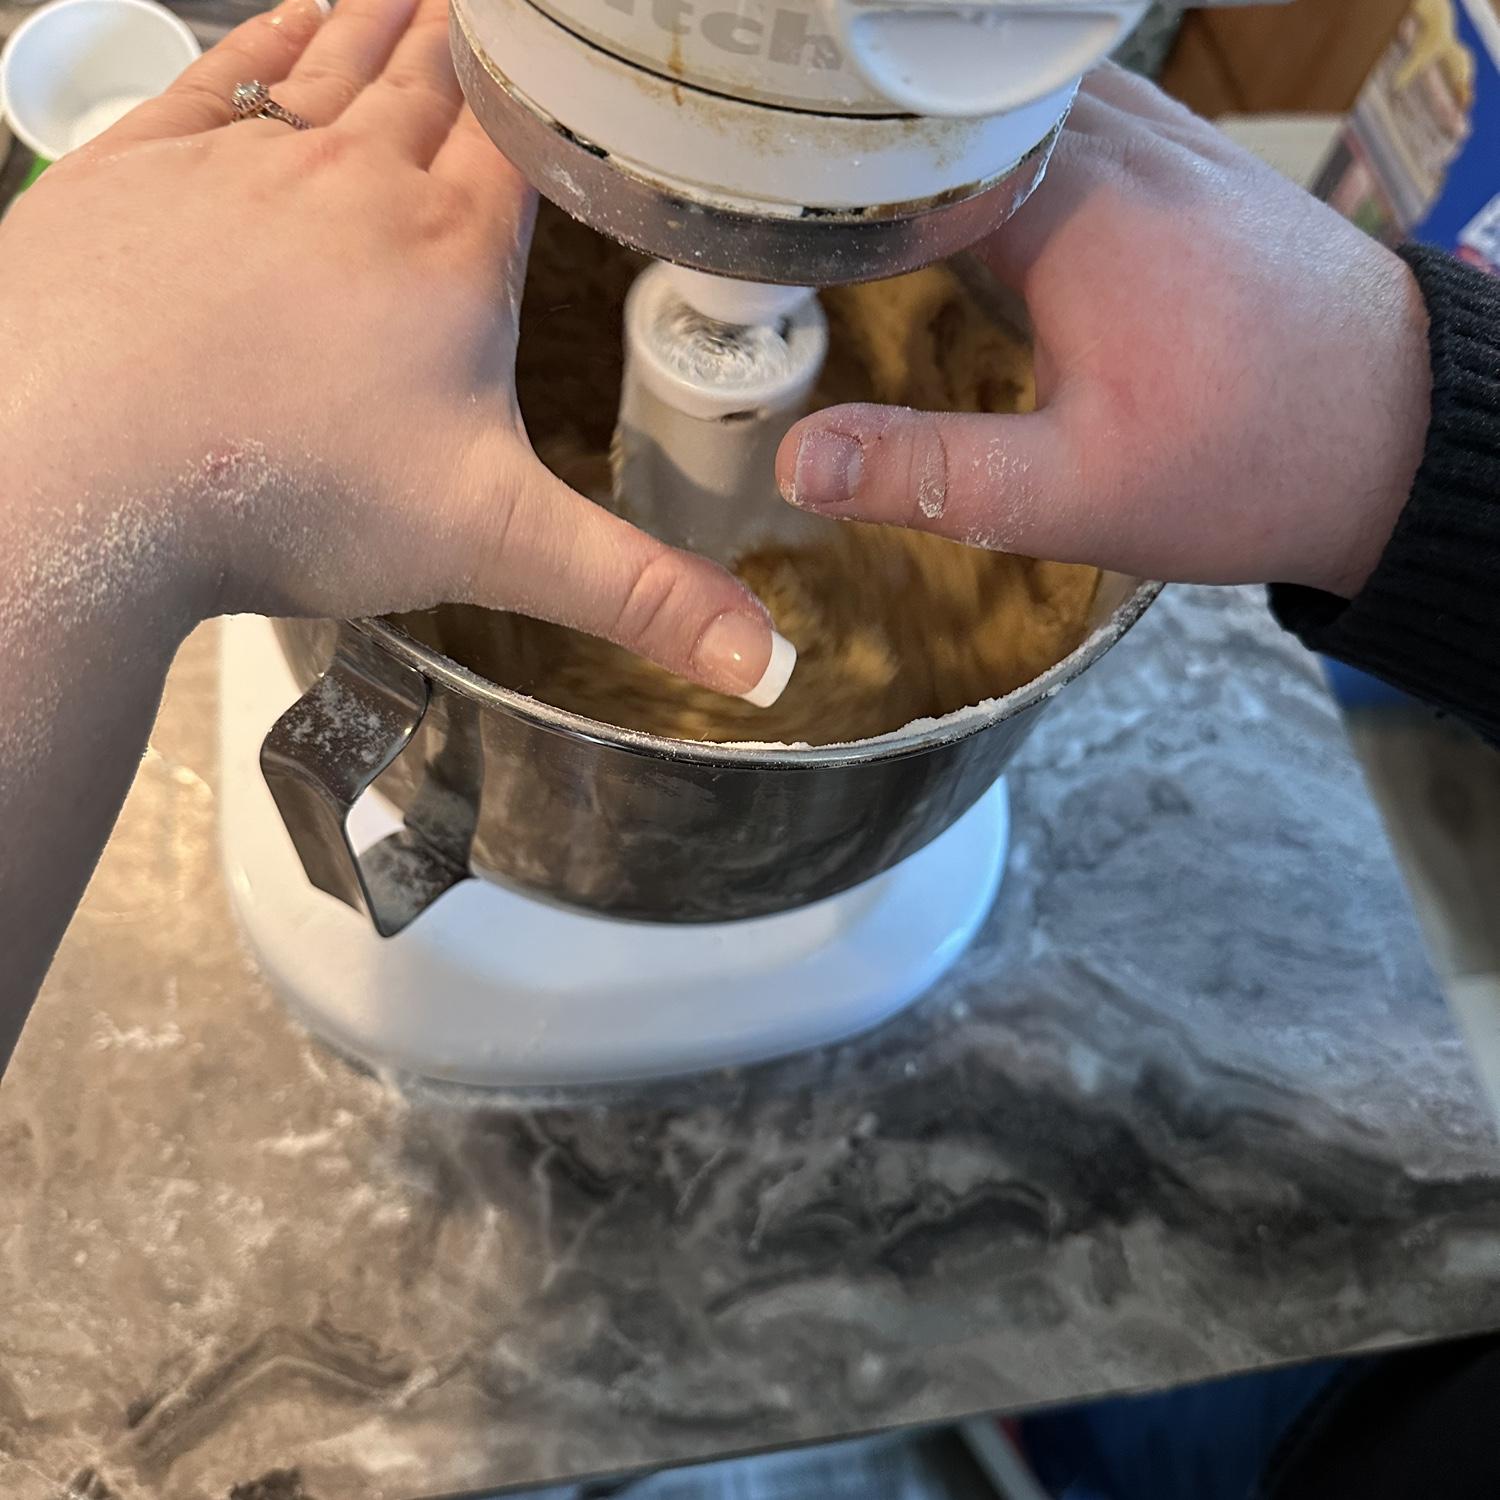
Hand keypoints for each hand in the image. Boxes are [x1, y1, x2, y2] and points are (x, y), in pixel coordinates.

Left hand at [0, 0, 784, 700]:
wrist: (73, 474)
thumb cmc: (286, 499)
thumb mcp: (494, 549)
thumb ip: (638, 595)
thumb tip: (770, 663)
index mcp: (451, 258)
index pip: (524, 140)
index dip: (561, 87)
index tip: (587, 45)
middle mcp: (352, 184)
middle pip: (434, 83)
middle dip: (481, 38)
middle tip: (512, 8)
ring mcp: (240, 164)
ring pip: (337, 58)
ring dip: (389, 14)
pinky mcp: (139, 170)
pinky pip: (223, 70)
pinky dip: (272, 32)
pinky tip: (298, 12)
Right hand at [776, 66, 1432, 599]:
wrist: (1404, 438)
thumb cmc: (1246, 464)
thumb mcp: (1073, 494)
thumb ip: (933, 475)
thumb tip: (799, 462)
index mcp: (1072, 210)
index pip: (911, 143)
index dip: (824, 169)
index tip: (758, 209)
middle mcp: (1120, 146)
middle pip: (960, 101)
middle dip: (872, 139)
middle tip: (783, 186)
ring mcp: (1168, 143)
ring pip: (1020, 96)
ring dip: (942, 127)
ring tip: (857, 174)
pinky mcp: (1196, 164)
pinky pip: (1077, 110)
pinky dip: (1009, 131)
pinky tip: (978, 176)